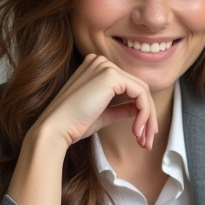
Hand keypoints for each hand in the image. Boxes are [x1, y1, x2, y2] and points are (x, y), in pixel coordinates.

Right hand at [8, 55, 158, 204]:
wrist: (56, 128)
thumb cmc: (73, 124)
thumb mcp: (102, 114)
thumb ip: (120, 108)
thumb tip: (138, 110)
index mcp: (97, 69)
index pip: (129, 87)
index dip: (141, 111)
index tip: (141, 135)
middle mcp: (101, 63)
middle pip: (138, 88)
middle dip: (148, 117)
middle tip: (148, 141)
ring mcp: (106, 67)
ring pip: (142, 91)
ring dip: (148, 118)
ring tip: (143, 140)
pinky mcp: (111, 76)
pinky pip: (140, 93)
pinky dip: (144, 114)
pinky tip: (136, 130)